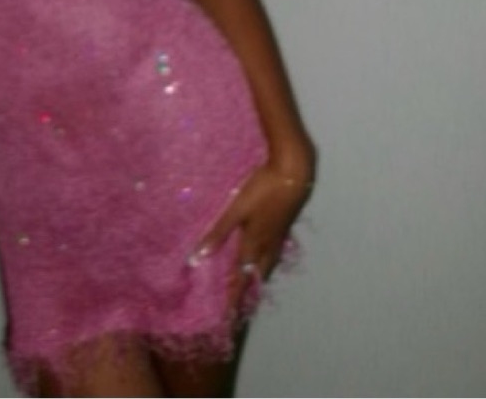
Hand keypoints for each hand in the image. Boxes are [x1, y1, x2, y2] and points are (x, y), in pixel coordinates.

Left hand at [194, 164, 312, 307]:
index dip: (234, 296)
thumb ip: (218, 232)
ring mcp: (278, 234)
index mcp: (254, 244)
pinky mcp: (283, 224)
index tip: (229, 317)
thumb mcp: (236, 209)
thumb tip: (197, 258)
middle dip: (247, 289)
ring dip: (257, 275)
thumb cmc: (262, 190)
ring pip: (267, 262)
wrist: (293, 173)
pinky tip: (264, 251)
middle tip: (240, 303)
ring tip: (251, 282)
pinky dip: (266, 259)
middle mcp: (268, 244)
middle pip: (257, 274)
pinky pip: (273, 250)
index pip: (241, 277)